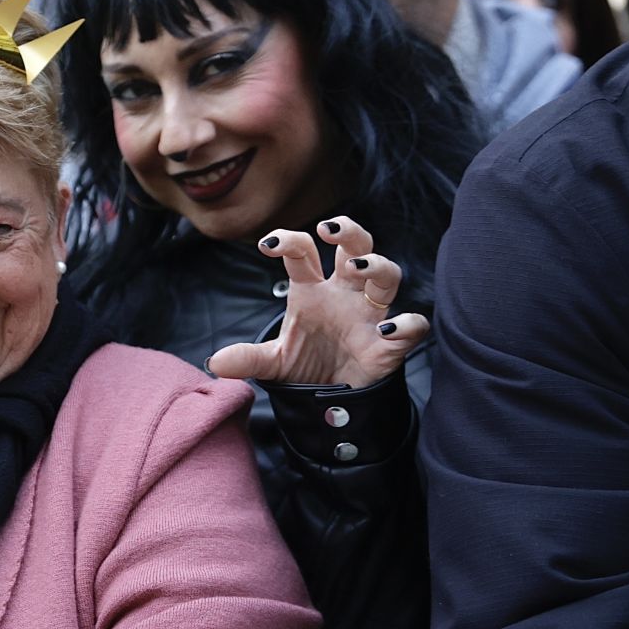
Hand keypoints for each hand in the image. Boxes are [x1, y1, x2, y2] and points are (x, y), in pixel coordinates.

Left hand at [208, 217, 426, 387]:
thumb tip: (215, 363)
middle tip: (328, 228)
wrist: (331, 400)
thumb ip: (248, 358)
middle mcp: (344, 294)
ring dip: (376, 265)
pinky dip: (407, 325)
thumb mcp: (273, 362)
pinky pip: (412, 326)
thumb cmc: (305, 367)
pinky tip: (388, 330)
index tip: (267, 245)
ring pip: (387, 275)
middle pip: (355, 246)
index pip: (302, 252)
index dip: (287, 241)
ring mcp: (370, 314)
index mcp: (312, 291)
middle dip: (348, 231)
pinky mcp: (390, 343)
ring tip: (357, 268)